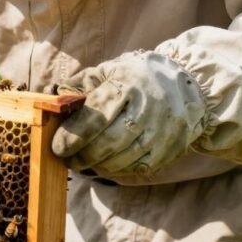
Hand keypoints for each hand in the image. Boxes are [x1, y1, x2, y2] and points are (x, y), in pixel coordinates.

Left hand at [51, 51, 207, 178]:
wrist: (187, 85)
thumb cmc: (136, 78)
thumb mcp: (108, 71)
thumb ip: (80, 85)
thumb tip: (53, 101)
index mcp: (128, 85)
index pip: (95, 117)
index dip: (73, 136)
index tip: (57, 147)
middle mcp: (149, 108)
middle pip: (109, 143)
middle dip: (83, 156)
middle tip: (68, 159)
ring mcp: (163, 131)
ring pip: (123, 160)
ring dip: (97, 165)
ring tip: (85, 161)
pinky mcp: (171, 148)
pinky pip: (138, 167)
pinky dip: (118, 170)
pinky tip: (107, 163)